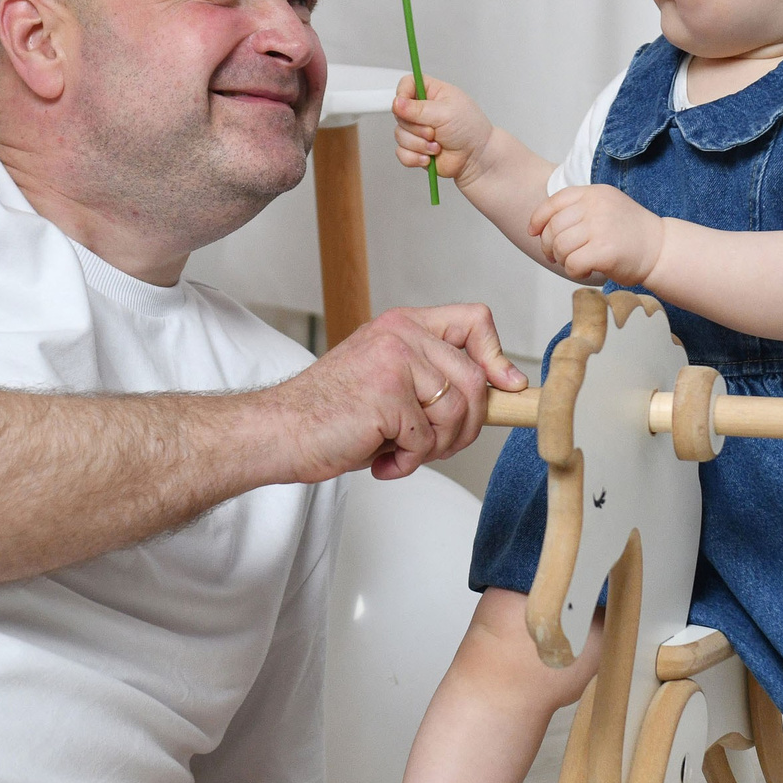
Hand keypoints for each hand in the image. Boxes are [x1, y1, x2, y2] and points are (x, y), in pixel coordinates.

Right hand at [267, 305, 525, 482]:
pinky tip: (382, 461)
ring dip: (435, 448)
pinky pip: (426, 439)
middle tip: (431, 447)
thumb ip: (435, 379)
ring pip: (457, 413)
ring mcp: (394, 361)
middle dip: (464, 428)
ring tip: (400, 453)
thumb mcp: (391, 383)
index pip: (475, 320)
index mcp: (402, 325)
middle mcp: (400, 334)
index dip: (496, 356)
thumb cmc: (330, 414)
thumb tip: (501, 392)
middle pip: (475, 381)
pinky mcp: (386, 395)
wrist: (278, 431)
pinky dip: (407, 462)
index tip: (504, 386)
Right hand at [391, 74, 494, 183]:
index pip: (407, 84)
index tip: (405, 106)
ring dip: (418, 144)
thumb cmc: (470, 130)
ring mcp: (417, 130)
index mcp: (432, 93)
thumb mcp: (446, 113)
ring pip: (399, 134)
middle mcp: (422, 110)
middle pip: (399, 113)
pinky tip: (429, 157)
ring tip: (436, 145)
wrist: (476, 158)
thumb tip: (397, 103)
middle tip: (433, 131)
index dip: (402, 94)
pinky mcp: (415, 148)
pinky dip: (415, 157)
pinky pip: (401, 152)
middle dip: (416, 128)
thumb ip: (418, 109)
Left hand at [530, 184, 664, 285]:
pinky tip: (587, 270)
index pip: (554, 202)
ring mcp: (601, 227)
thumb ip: (578, 210)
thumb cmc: (629, 234)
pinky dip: (574, 271)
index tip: (534, 233)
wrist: (661, 249)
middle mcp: (596, 206)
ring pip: (560, 246)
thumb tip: (540, 226)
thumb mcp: (605, 208)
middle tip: (557, 257)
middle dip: (549, 246)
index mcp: (595, 193)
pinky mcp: (604, 250)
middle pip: (553, 227)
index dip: (538, 219)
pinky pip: (572, 263)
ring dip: (563, 260)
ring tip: (577, 263)